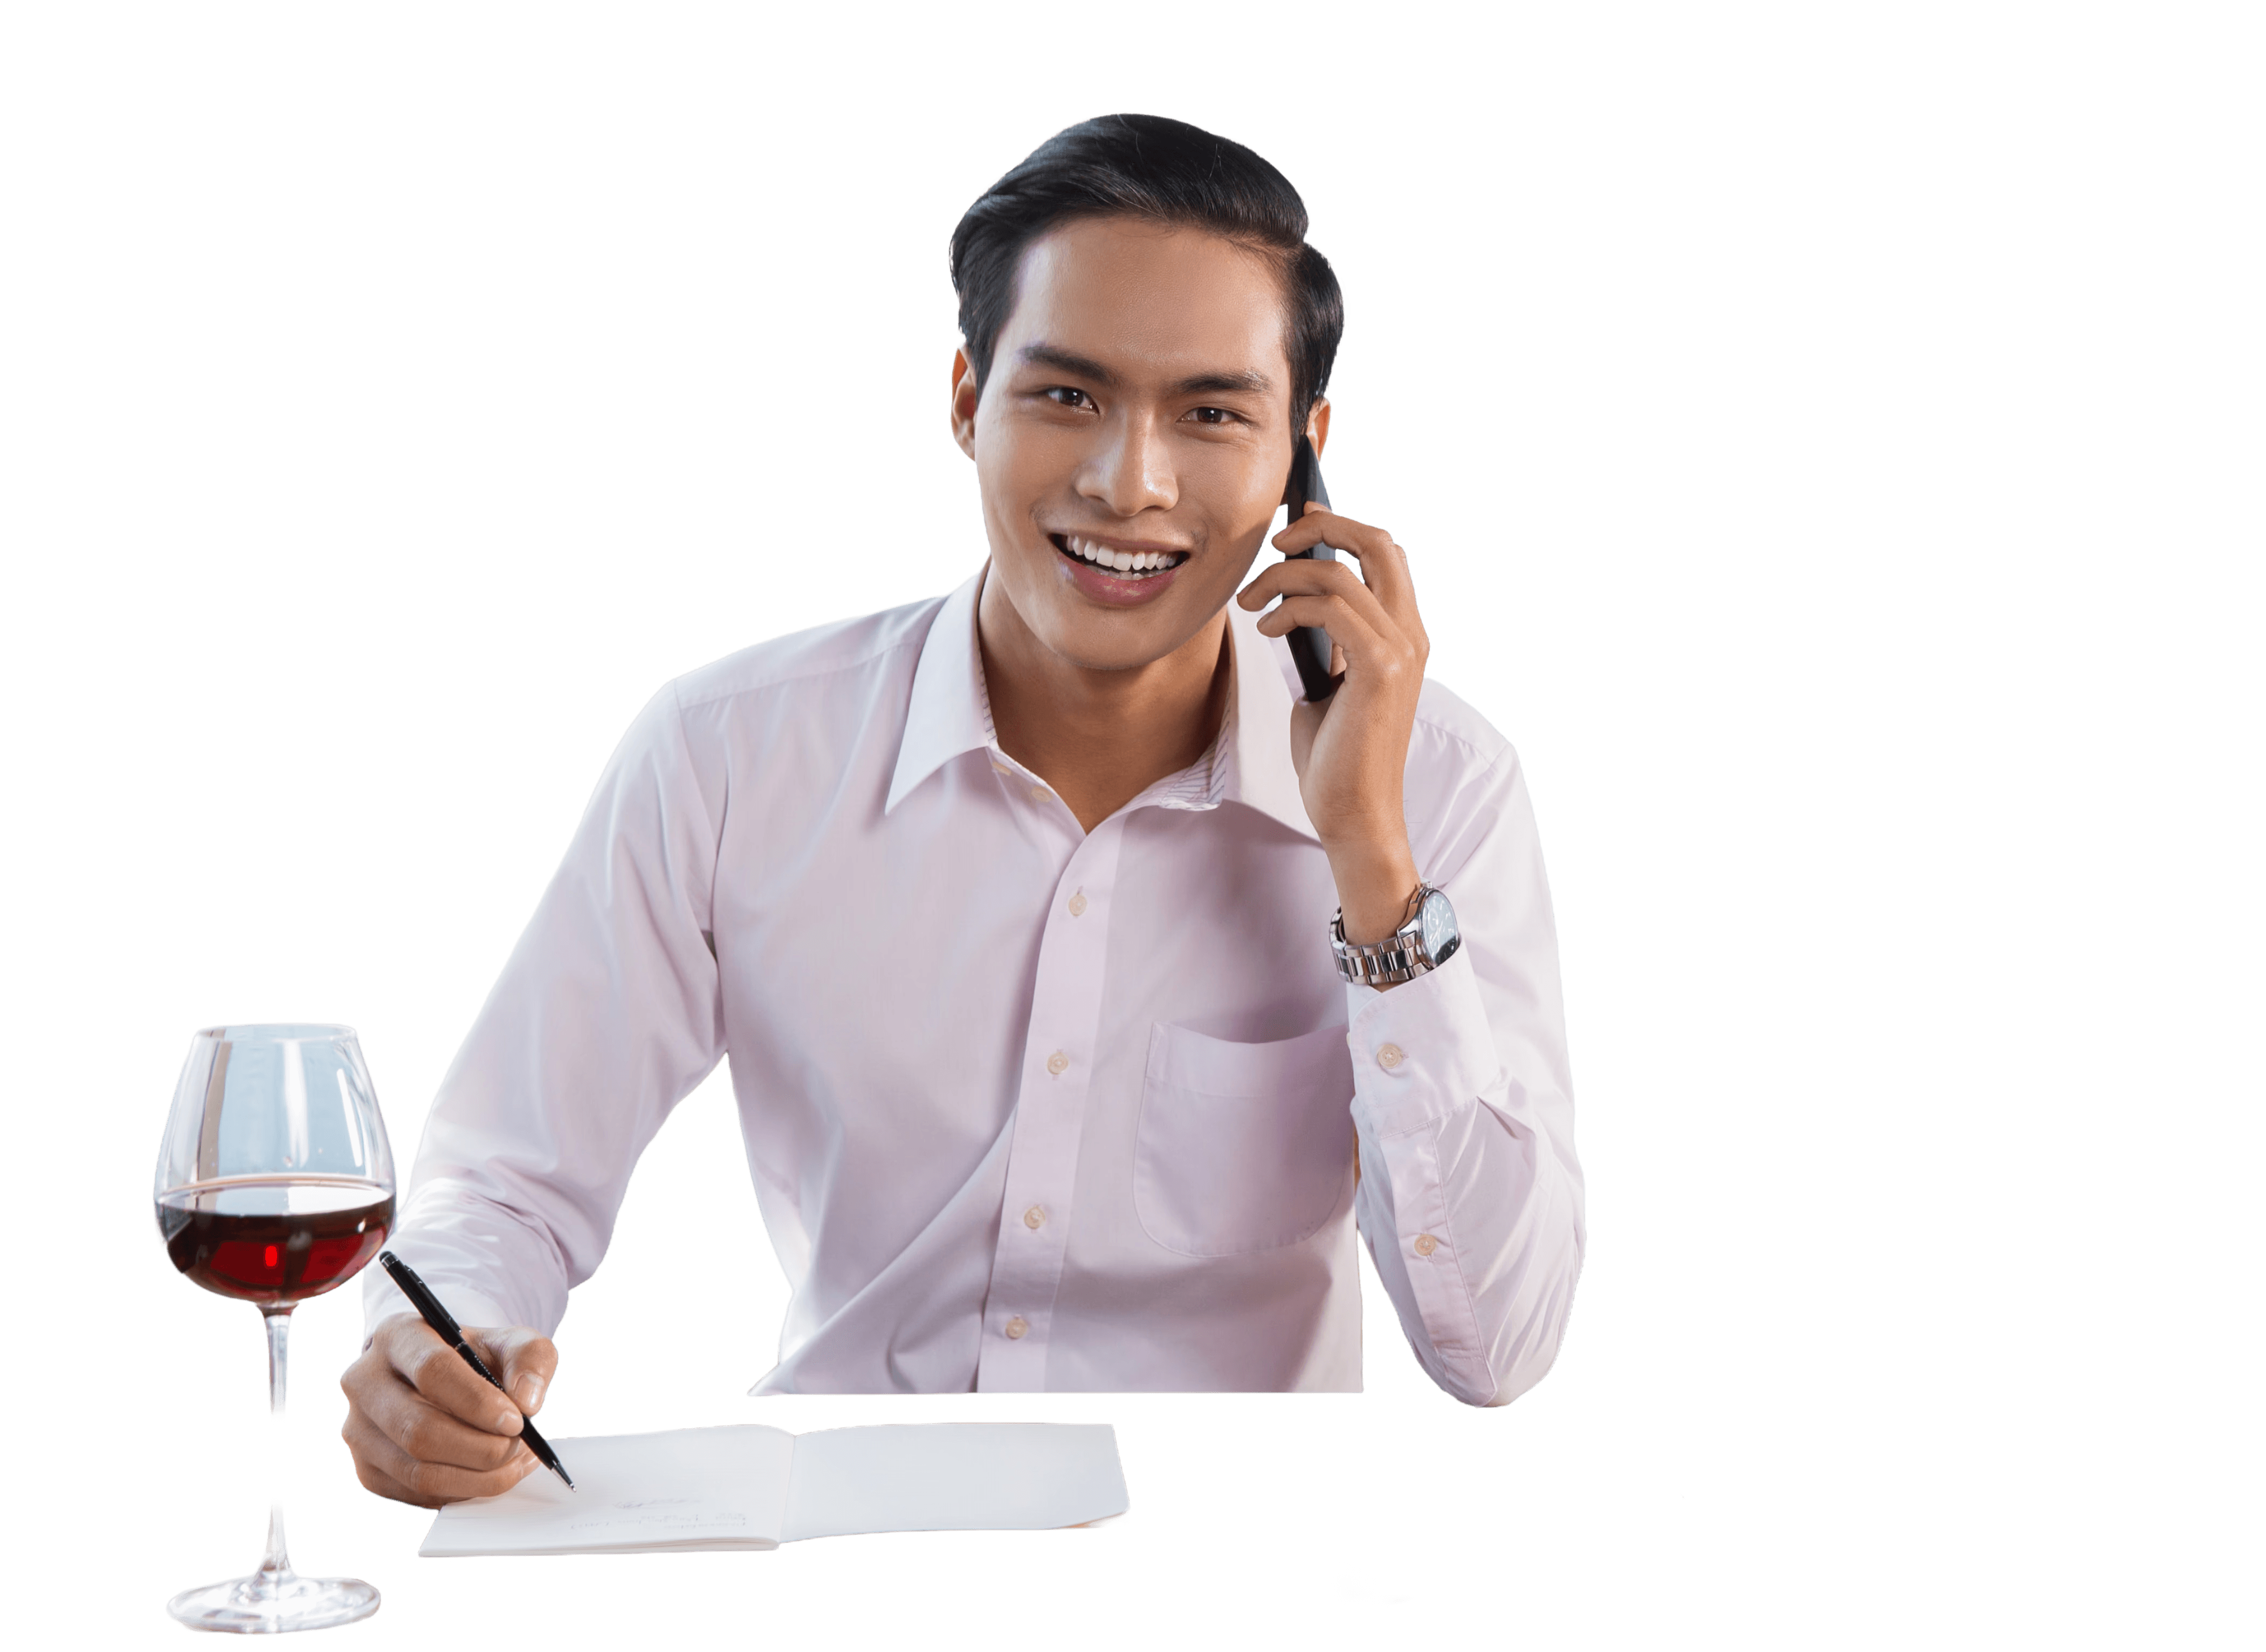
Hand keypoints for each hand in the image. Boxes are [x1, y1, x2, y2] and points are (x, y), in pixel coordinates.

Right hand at [339, 1317, 557, 1508]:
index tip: (517, 1421)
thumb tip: (527, 1401)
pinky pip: (416, 1494)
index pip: (432, 1371)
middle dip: (481, 1449)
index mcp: (397, 1336)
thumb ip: (530, 1359)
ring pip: (417, 1471)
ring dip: (477, 1477)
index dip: (477, 1402)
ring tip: (514, 1462)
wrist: (445, 1381)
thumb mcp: (511, 1343)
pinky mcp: (368, 1470)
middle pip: (420, 1431)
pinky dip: (462, 1491)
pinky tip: (489, 1475)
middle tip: (520, 1446)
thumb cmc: (476, 1359)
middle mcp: (365, 1382)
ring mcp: (359, 1430)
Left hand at [1236, 503, 1428, 946]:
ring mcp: (1402, 650)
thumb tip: (1288, 611)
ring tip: (1250, 604)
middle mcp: (1411, 634)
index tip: (1295, 527)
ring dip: (1283, 577)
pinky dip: (1290, 609)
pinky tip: (1266, 630)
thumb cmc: (1335, 759)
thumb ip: (1321, 645)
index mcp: (1403, 635)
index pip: (1383, 555)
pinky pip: (1331, 607)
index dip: (1341, 528)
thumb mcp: (1325, 688)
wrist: (1354, 816)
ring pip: (1341, 572)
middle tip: (1275, 541)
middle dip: (1323, 526)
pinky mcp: (1381, 668)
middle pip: (1379, 543)